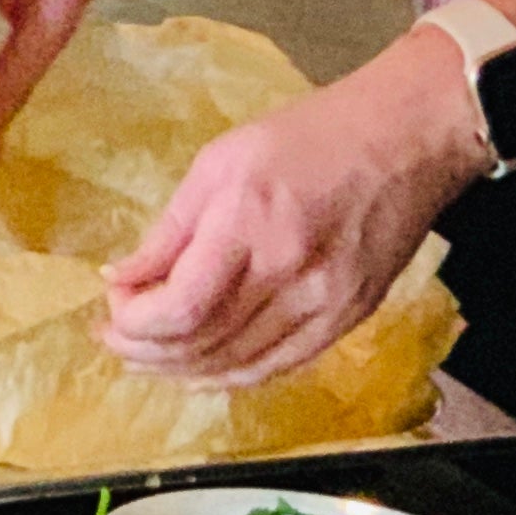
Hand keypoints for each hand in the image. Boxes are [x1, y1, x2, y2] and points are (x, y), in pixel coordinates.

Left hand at [102, 20, 488, 385]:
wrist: (405, 140)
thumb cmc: (309, 136)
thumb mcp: (219, 162)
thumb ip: (169, 230)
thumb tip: (121, 279)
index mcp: (249, 223)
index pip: (180, 309)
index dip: (134, 323)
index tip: (110, 309)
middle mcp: (290, 274)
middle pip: (203, 345)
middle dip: (146, 351)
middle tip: (115, 339)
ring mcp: (325, 305)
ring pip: (237, 367)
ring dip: (181, 371)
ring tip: (148, 358)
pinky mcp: (348, 319)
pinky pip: (279, 368)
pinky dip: (232, 377)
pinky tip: (202, 371)